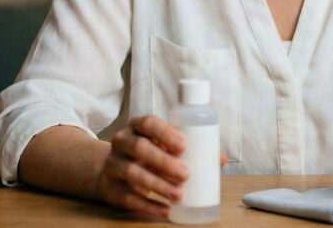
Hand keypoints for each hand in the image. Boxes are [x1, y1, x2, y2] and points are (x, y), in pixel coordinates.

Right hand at [96, 115, 227, 217]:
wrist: (112, 170)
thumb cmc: (148, 154)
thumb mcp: (162, 146)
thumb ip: (190, 149)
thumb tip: (220, 159)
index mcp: (137, 126)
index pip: (148, 123)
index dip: (164, 133)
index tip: (183, 145)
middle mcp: (122, 142)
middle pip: (139, 147)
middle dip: (163, 161)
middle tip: (186, 174)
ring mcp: (114, 165)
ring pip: (132, 173)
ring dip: (157, 185)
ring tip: (178, 195)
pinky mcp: (112, 188)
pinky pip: (128, 197)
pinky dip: (148, 205)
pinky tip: (165, 210)